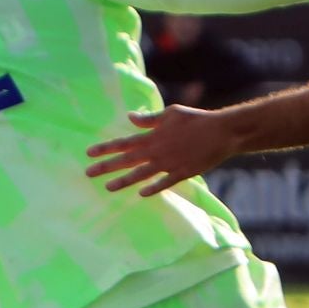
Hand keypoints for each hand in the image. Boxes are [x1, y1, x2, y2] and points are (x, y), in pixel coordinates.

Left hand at [85, 104, 236, 197]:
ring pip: (141, 174)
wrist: (220, 132)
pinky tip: (142, 194)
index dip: (105, 148)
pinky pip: (165, 183)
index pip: (123, 143)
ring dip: (124, 181)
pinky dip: (153, 188)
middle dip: (106, 167)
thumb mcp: (170, 113)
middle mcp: (156, 151)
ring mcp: (169, 163)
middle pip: (126, 160)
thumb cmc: (195, 119)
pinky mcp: (182, 172)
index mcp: (152, 136)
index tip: (89, 153)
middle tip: (88, 173)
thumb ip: (149, 119)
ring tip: (108, 187)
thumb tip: (130, 117)